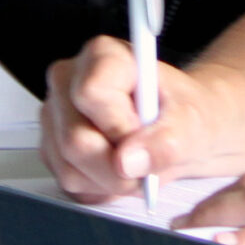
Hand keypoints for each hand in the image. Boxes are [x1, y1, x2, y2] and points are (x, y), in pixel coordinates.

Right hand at [41, 33, 224, 200]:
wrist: (181, 130)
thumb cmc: (184, 113)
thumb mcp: (191, 122)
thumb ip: (166, 140)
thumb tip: (129, 161)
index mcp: (102, 55)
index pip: (90, 93)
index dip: (119, 126)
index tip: (143, 132)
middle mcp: (69, 81)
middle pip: (75, 139)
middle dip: (118, 167)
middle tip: (147, 159)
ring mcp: (55, 116)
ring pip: (70, 169)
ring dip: (111, 181)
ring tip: (136, 162)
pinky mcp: (52, 147)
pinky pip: (69, 184)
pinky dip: (100, 188)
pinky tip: (120, 170)